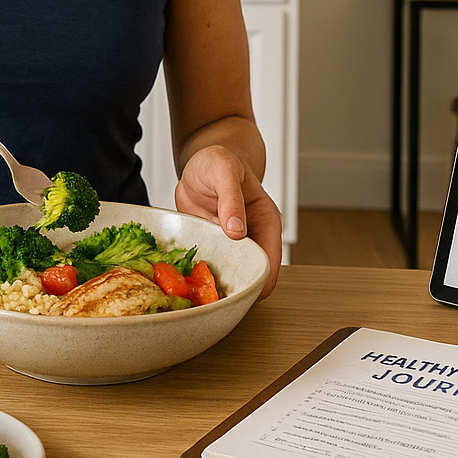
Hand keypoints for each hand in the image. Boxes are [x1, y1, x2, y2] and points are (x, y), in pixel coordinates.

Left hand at [175, 144, 281, 297]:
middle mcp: (252, 237)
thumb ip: (231, 199)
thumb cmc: (219, 162)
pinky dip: (200, 274)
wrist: (201, 164)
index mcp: (266, 221)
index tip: (239, 291)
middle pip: (251, 276)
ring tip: (197, 289)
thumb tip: (237, 231)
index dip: (258, 281)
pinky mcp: (213, 246)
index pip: (270, 262)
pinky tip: (187, 276)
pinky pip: (209, 267)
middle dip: (235, 288)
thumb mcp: (224, 172)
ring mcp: (231, 245)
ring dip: (215, 283)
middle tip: (212, 295)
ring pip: (230, 275)